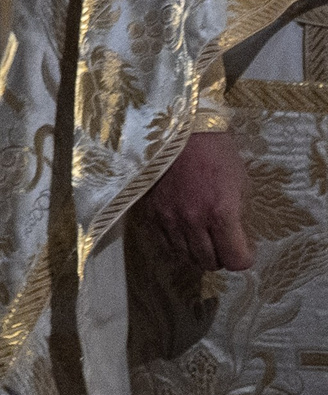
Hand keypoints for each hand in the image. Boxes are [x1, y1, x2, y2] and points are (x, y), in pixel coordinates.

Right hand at [137, 129, 252, 273]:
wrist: (180, 132)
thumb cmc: (218, 155)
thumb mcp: (241, 185)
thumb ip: (238, 217)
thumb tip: (236, 239)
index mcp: (221, 213)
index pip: (236, 260)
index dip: (243, 258)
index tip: (244, 249)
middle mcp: (193, 220)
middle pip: (209, 262)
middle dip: (220, 257)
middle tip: (222, 243)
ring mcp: (168, 217)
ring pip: (185, 256)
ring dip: (197, 252)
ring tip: (202, 239)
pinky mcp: (150, 212)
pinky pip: (164, 243)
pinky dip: (176, 244)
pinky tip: (183, 232)